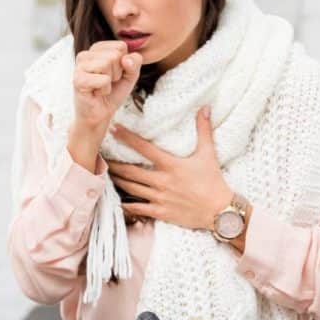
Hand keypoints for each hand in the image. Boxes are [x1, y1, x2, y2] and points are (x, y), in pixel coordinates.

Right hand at [72, 40, 142, 133]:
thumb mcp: (130, 75)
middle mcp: (86, 54)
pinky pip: (103, 79)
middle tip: (107, 82)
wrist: (101, 114)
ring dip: (110, 81)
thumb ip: (135, 63)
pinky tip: (96, 93)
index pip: (121, 46)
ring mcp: (79, 66)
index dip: (124, 63)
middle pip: (115, 54)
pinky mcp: (78, 79)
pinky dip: (105, 90)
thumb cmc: (113, 92)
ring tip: (101, 86)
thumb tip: (126, 59)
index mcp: (97, 48)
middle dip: (117, 72)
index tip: (114, 73)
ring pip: (107, 63)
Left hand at [108, 106, 233, 231]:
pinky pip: (138, 209)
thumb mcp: (208, 153)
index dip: (127, 138)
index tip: (114, 129)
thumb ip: (204, 130)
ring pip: (131, 188)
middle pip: (131, 170)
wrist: (219, 211)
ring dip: (117, 180)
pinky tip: (116, 202)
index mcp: (171, 165)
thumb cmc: (213, 181)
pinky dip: (126, 205)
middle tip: (101, 156)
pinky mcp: (160, 212)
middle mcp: (162, 181)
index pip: (144, 148)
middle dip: (114, 163)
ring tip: (105, 174)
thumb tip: (206, 108)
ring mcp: (159, 198)